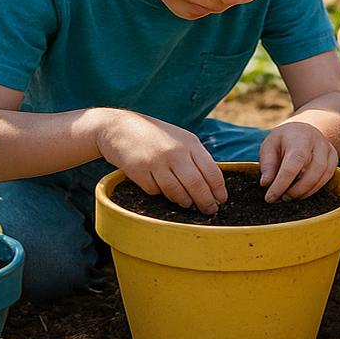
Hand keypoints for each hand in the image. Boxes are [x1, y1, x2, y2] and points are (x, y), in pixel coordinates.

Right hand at [97, 111, 226, 213]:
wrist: (119, 128)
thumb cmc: (154, 136)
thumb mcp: (179, 138)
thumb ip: (195, 157)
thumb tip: (211, 184)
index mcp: (189, 142)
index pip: (211, 171)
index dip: (218, 190)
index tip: (221, 200)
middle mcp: (175, 152)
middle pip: (197, 185)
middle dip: (206, 202)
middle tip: (209, 210)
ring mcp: (157, 162)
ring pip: (177, 192)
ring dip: (185, 202)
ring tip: (188, 203)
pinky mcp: (140, 171)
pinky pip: (156, 191)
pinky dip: (160, 193)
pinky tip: (160, 188)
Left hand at [259, 121, 338, 201]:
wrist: (303, 129)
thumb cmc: (284, 139)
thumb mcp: (269, 145)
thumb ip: (267, 164)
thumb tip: (266, 183)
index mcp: (299, 137)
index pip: (293, 163)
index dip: (281, 183)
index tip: (270, 197)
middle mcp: (318, 142)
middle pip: (312, 172)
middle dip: (296, 190)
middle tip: (282, 198)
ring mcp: (329, 150)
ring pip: (322, 176)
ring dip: (305, 191)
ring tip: (290, 196)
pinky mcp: (334, 158)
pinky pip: (327, 177)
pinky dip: (314, 188)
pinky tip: (302, 192)